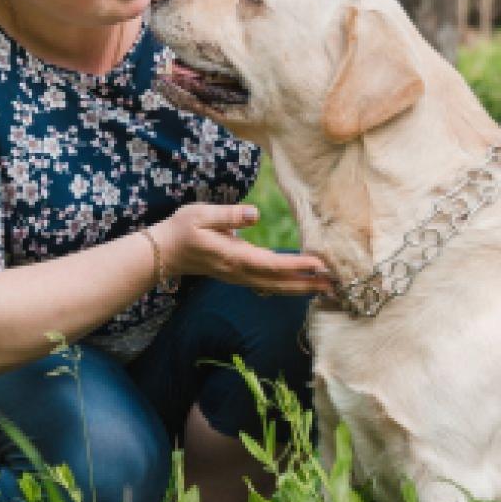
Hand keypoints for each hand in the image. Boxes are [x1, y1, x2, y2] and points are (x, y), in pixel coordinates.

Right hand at [151, 203, 333, 296]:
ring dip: (302, 288)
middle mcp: (239, 272)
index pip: (271, 264)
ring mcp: (239, 277)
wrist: (164, 253)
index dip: (297, 264)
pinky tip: (303, 285)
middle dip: (308, 283)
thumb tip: (254, 213)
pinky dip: (289, 286)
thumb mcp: (200, 214)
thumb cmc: (181, 229)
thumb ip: (228, 214)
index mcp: (233, 256)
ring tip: (328, 287)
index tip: (319, 263)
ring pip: (276, 287)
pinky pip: (269, 285)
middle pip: (279, 282)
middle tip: (337, 283)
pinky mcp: (239, 277)